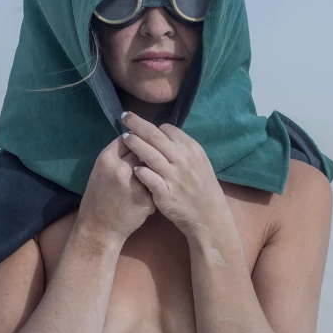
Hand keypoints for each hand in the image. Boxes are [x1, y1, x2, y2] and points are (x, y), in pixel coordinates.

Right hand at [77, 134, 156, 243]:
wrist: (99, 228)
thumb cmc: (98, 197)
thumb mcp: (101, 170)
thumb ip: (118, 155)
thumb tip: (137, 140)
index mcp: (107, 158)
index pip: (129, 138)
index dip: (136, 140)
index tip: (140, 144)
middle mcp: (121, 168)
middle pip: (143, 149)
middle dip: (147, 152)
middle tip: (150, 157)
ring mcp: (135, 184)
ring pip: (154, 165)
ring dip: (155, 167)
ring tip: (155, 171)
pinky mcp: (147, 198)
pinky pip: (158, 184)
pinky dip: (158, 185)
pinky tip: (156, 189)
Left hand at [119, 111, 228, 237]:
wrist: (209, 215)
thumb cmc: (201, 186)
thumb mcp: (198, 161)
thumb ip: (182, 148)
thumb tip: (163, 134)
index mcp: (191, 149)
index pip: (168, 129)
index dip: (153, 127)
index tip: (141, 127)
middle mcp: (183, 159)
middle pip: (156, 136)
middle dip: (138, 124)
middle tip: (125, 117)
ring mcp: (174, 176)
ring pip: (150, 155)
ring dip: (135, 144)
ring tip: (123, 137)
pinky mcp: (166, 194)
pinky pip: (150, 179)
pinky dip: (141, 172)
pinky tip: (132, 168)